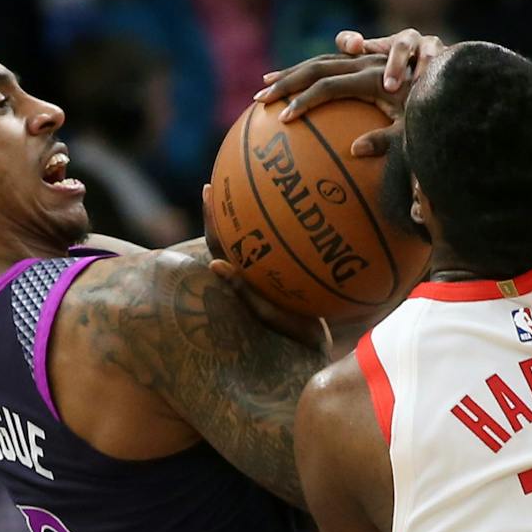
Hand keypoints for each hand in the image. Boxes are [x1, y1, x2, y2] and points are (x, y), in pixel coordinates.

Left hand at [203, 188, 331, 352]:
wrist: (323, 352)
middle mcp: (255, 272)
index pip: (221, 243)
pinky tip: (296, 210)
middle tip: (221, 179)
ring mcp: (271, 274)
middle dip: (227, 206)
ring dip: (250, 212)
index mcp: (244, 280)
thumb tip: (215, 265)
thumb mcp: (270, 316)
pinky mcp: (291, 276)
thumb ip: (244, 293)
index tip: (208, 189)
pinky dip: (282, 226)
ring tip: (252, 183)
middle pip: (234, 234)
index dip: (213, 217)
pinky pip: (284, 245)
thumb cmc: (297, 339)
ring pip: (256, 237)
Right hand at [255, 28, 444, 155]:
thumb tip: (355, 150)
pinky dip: (310, 77)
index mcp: (374, 78)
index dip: (305, 100)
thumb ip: (388, 141)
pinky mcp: (369, 67)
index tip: (284, 118)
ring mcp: (367, 63)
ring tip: (266, 86)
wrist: (460, 89)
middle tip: (260, 97)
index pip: (329, 85)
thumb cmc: (439, 118)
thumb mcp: (416, 134)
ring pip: (321, 63)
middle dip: (286, 81)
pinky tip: (293, 90)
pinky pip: (334, 68)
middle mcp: (367, 65)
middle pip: (317, 67)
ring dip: (292, 74)